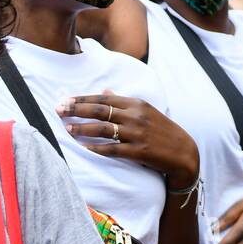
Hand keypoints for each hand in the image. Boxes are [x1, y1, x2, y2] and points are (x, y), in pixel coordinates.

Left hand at [59, 91, 198, 187]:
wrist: (183, 152)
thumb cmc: (162, 130)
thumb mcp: (145, 111)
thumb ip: (123, 102)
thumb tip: (104, 91)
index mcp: (137, 104)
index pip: (103, 99)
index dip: (82, 100)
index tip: (65, 100)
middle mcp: (136, 116)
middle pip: (100, 111)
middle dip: (77, 110)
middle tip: (59, 110)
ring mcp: (137, 134)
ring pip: (104, 129)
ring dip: (83, 128)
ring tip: (67, 129)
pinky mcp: (139, 151)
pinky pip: (113, 149)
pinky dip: (97, 148)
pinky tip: (84, 147)